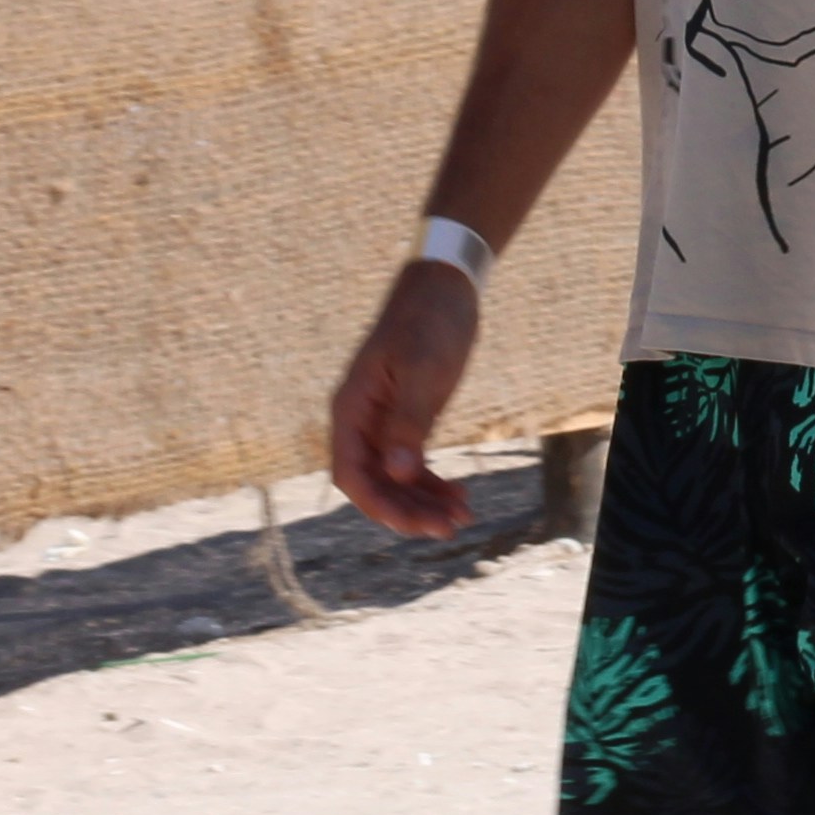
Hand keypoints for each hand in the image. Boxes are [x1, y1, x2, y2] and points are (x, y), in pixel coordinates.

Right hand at [325, 258, 485, 538]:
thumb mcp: (422, 369)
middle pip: (374, 483)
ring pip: (396, 479)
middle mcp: (362, 421)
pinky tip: (460, 497)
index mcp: (352, 408)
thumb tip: (396, 471)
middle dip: (408, 510)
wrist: (446, 288)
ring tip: (463, 517)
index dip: (378, 503)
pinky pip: (413, 464)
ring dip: (423, 501)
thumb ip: (408, 421)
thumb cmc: (429, 321)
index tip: (412, 522)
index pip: (350, 473)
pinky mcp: (409, 420)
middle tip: (450, 527)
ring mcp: (384, 423)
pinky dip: (433, 483)